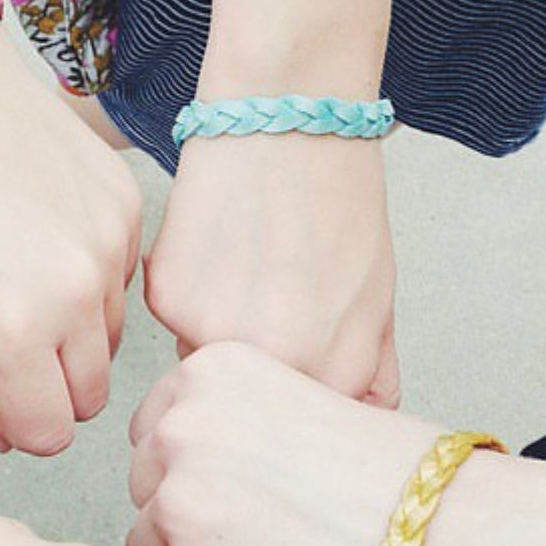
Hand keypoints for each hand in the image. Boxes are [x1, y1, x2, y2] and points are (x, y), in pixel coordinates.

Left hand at [0, 23, 141, 454]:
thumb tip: (9, 435)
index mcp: (10, 329)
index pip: (49, 436)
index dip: (16, 422)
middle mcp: (76, 294)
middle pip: (89, 400)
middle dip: (47, 388)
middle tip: (1, 340)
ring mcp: (110, 247)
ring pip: (111, 344)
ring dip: (71, 335)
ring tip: (17, 278)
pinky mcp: (128, 207)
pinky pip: (123, 282)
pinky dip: (89, 280)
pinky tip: (39, 235)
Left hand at [127, 342, 439, 545]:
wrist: (438, 533)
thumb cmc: (391, 471)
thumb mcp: (300, 395)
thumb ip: (227, 415)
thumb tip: (177, 454)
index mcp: (206, 373)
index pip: (153, 426)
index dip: (195, 461)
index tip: (242, 480)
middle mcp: (179, 429)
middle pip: (143, 482)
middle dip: (188, 506)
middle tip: (262, 521)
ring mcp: (178, 504)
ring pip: (148, 540)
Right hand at [145, 134, 398, 405]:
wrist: (286, 118)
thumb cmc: (338, 200)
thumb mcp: (378, 297)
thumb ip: (372, 373)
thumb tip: (362, 417)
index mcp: (330, 374)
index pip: (304, 427)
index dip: (301, 400)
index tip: (299, 366)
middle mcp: (271, 366)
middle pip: (248, 404)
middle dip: (259, 369)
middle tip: (272, 304)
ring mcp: (211, 336)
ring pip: (206, 363)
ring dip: (219, 335)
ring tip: (247, 269)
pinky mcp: (167, 302)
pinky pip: (174, 323)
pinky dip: (190, 296)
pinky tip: (217, 249)